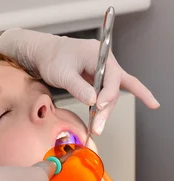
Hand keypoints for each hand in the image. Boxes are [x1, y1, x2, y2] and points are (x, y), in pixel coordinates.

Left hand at [0, 28, 158, 134]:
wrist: (42, 53)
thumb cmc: (51, 58)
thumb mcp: (62, 73)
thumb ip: (78, 87)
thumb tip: (94, 102)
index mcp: (98, 54)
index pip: (111, 77)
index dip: (108, 95)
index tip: (99, 107)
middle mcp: (104, 61)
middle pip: (113, 87)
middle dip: (107, 108)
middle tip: (98, 127)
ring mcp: (102, 69)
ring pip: (111, 91)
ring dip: (106, 110)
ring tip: (97, 127)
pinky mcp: (96, 77)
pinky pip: (109, 90)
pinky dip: (112, 102)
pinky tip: (140, 106)